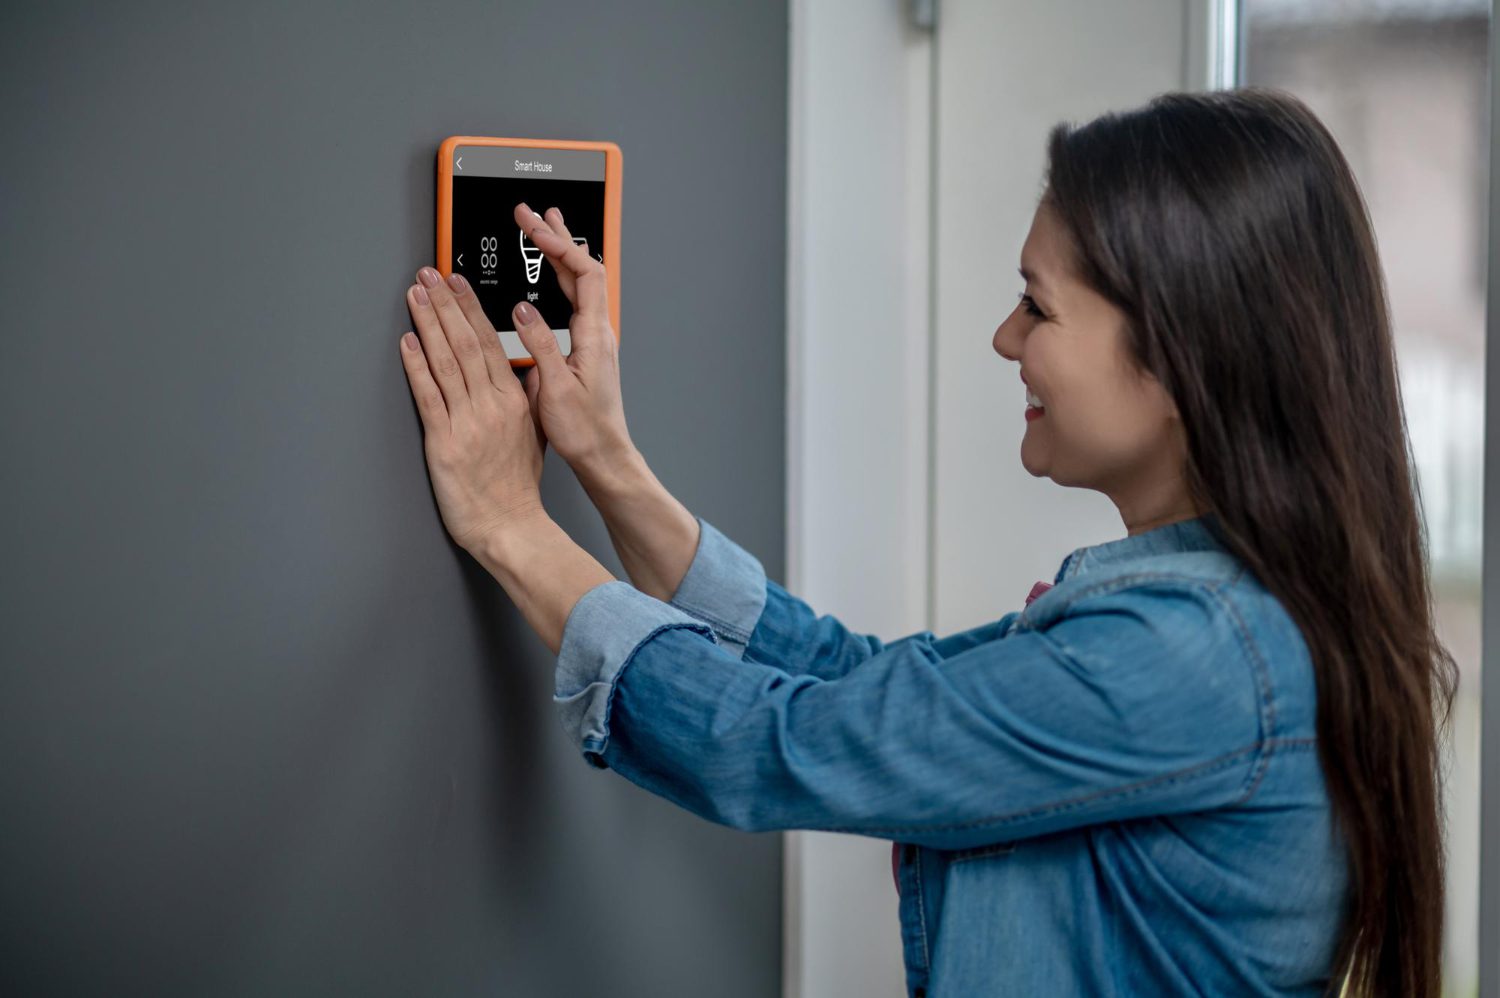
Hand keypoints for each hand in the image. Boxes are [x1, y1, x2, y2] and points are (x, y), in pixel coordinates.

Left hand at [399, 266, 547, 553]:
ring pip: (446, 362)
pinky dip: (416, 366)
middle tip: (429, 276)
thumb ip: (525, 402)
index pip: (491, 343)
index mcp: (514, 402)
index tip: (458, 284)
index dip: (471, 309)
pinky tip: (407, 343)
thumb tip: (522, 374)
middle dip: (446, 305)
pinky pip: (428, 396)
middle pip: (466, 344)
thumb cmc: (518, 489)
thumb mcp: (534, 437)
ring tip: (416, 296)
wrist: (511, 526)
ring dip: (428, 324)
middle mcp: (492, 406)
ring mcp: (468, 422)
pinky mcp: (444, 442)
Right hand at [507, 202, 635, 477]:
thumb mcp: (555, 388)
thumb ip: (540, 346)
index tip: (535, 228)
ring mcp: (594, 338)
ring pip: (578, 284)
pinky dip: (558, 279)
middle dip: (556, 238)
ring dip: (559, 255)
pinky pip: (574, 300)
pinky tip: (549, 275)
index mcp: (595, 335)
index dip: (560, 246)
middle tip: (533, 215)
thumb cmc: (585, 429)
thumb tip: (522, 311)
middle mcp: (599, 332)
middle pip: (582, 270)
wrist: (604, 453)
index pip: (583, 273)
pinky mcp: (587, 348)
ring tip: (543, 230)